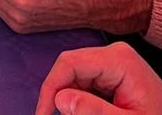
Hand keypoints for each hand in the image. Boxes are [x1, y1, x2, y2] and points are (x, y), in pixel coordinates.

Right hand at [35, 43, 161, 114]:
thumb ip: (94, 111)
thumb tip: (60, 98)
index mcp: (119, 59)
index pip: (69, 63)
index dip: (50, 87)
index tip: (43, 114)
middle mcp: (113, 53)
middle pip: (68, 68)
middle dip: (58, 95)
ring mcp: (111, 61)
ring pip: (73, 76)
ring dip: (68, 99)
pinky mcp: (109, 72)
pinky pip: (82, 82)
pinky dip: (78, 100)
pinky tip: (86, 113)